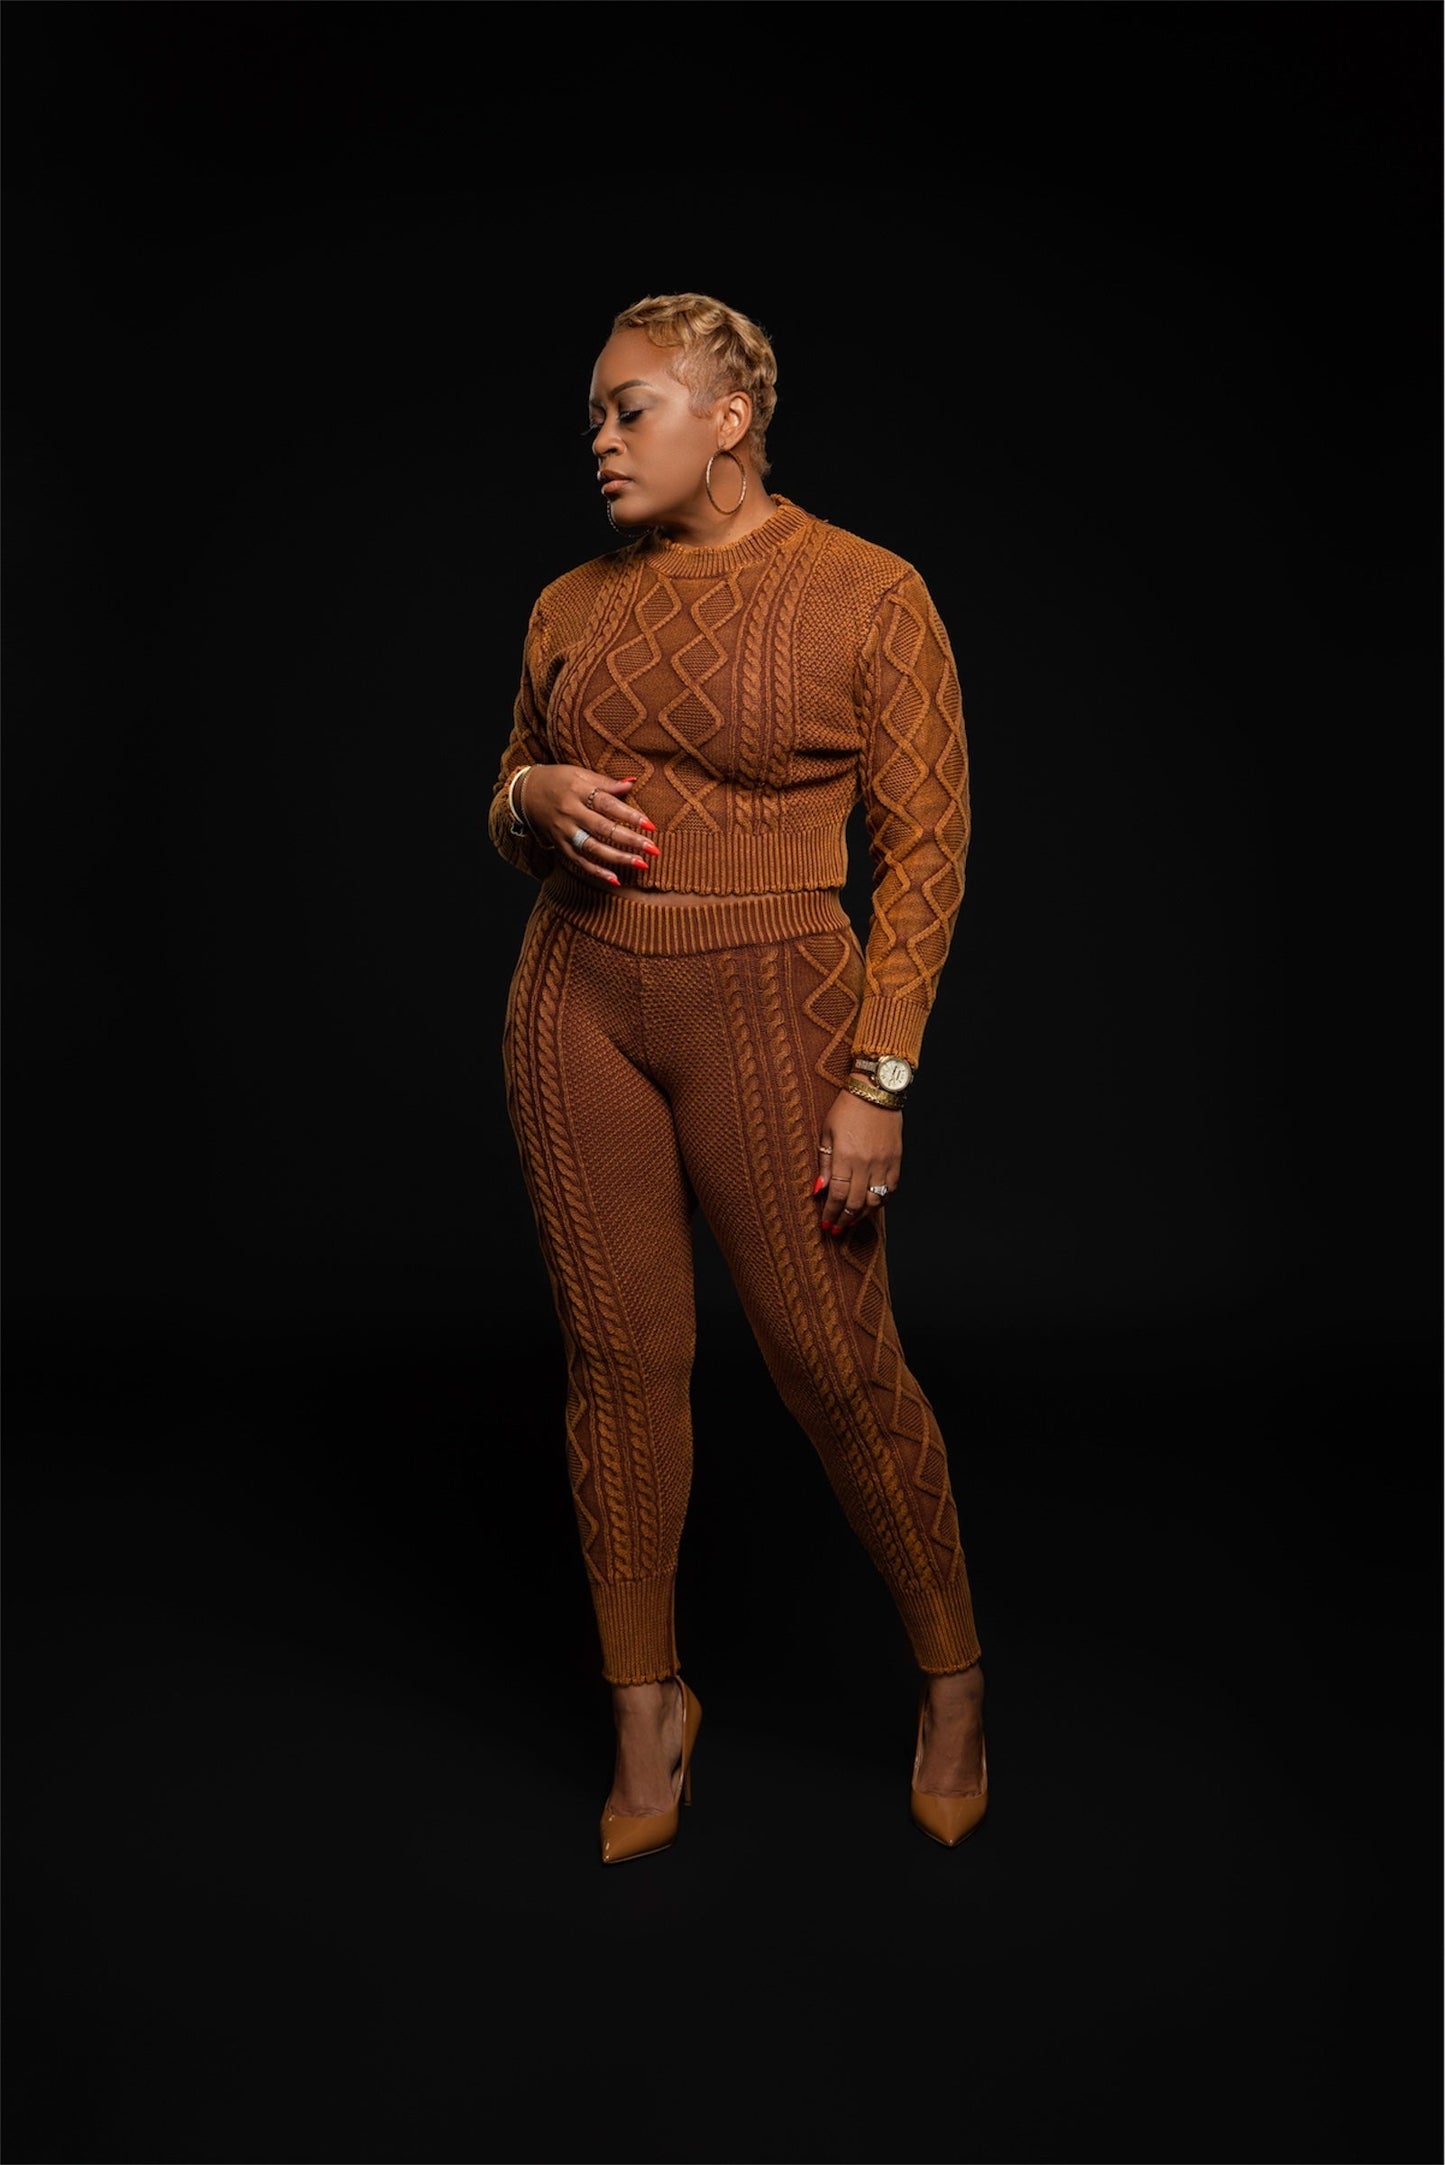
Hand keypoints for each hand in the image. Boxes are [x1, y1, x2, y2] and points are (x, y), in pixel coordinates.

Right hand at [518, 765, 661, 885]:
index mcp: (578, 791)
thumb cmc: (559, 780)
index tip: (650, 825)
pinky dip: (596, 871)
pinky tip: (614, 879)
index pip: (607, 804)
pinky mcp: (560, 845)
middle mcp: (570, 812)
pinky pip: (579, 861)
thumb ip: (606, 782)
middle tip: (653, 849)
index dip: (629, 815)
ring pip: (592, 847)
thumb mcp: (580, 774)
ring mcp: (564, 831)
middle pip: (603, 828)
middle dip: (629, 840)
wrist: (526, 792)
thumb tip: (633, 782)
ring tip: (640, 864)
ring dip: (617, 858)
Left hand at [813, 1088, 901, 1233]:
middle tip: (836, 1229)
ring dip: (862, 1215)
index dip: (830, 1214)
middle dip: (843, 1220)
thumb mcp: (827, 1133)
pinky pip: (891, 1189)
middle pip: (854, 1203)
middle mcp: (866, 1164)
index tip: (825, 1225)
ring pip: (875, 1201)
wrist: (876, 1091)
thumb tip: (818, 1189)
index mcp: (845, 1157)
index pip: (836, 1195)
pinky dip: (881, 1201)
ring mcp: (883, 1163)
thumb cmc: (847, 1108)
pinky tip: (871, 1205)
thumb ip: (824, 1163)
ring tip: (852, 1221)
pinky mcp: (896, 1160)